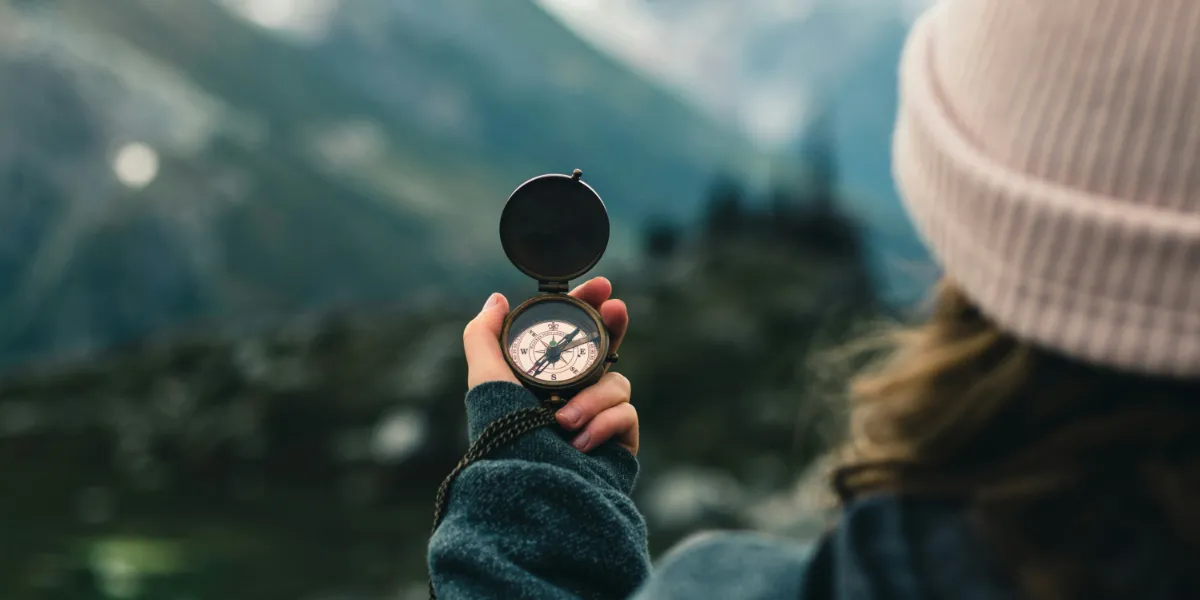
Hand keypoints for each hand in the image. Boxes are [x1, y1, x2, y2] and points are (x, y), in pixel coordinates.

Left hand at [462, 277, 636, 454]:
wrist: (530, 488)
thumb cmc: (505, 436)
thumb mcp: (485, 379)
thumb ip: (484, 335)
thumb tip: (497, 299)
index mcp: (544, 380)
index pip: (572, 335)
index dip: (588, 307)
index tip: (600, 285)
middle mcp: (572, 396)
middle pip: (606, 350)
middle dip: (613, 326)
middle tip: (616, 308)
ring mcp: (597, 418)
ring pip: (615, 382)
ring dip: (591, 397)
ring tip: (564, 422)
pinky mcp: (619, 441)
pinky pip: (626, 413)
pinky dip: (602, 423)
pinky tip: (580, 443)